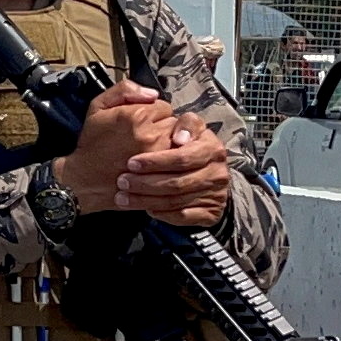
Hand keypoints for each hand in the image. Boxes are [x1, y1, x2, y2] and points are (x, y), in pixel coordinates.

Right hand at [51, 80, 171, 212]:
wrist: (85, 180)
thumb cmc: (92, 145)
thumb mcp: (97, 107)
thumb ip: (124, 90)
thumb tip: (152, 93)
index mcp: (137, 116)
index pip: (163, 106)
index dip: (153, 114)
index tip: (142, 123)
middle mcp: (150, 134)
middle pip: (174, 123)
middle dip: (162, 128)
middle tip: (145, 138)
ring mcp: (157, 155)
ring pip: (178, 142)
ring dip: (168, 144)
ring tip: (150, 151)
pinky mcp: (160, 173)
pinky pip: (175, 160)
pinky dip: (169, 161)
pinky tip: (155, 164)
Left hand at [118, 111, 233, 227]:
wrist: (213, 174)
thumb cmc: (193, 147)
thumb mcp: (192, 128)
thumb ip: (186, 124)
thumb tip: (179, 138)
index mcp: (213, 149)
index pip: (181, 158)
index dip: (155, 162)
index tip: (131, 163)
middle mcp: (217, 173)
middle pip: (176, 183)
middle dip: (145, 183)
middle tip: (122, 181)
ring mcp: (215, 195)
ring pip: (175, 201)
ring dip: (146, 200)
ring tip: (124, 197)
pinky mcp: (210, 213)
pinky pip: (182, 217)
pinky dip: (161, 214)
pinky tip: (145, 208)